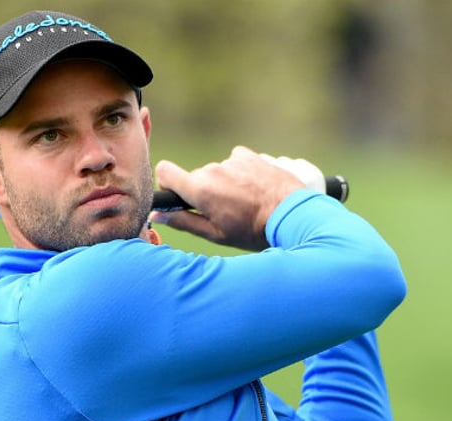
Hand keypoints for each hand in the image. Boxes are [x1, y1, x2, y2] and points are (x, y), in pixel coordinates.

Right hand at [150, 146, 303, 250]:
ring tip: (246, 203)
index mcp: (200, 190)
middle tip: (224, 211)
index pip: (165, 171)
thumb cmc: (253, 230)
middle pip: (195, 177)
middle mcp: (212, 170)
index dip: (169, 184)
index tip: (180, 197)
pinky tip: (254, 189)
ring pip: (217, 172)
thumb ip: (183, 221)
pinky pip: (234, 162)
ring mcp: (232, 161)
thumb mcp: (216, 234)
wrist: (293, 214)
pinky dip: (240, 173)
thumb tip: (158, 215)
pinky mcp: (249, 156)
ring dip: (225, 184)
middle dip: (204, 192)